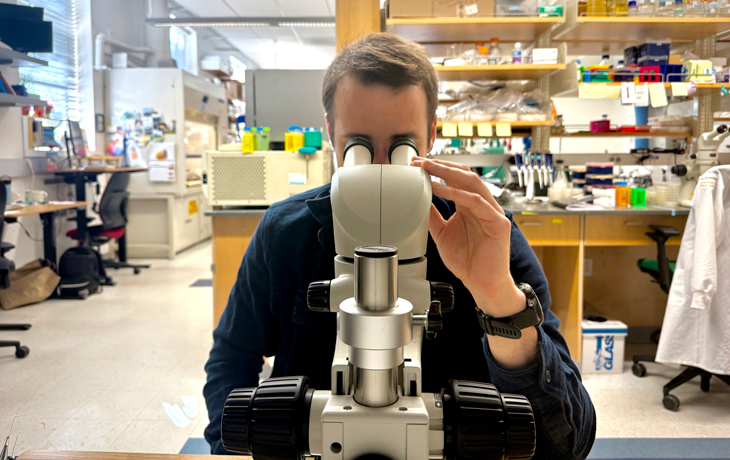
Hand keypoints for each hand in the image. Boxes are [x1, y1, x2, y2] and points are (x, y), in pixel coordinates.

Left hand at [410, 157, 522, 316]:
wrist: (482, 284)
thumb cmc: (466, 261)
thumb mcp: (441, 233)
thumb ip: (432, 216)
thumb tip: (418, 198)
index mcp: (469, 205)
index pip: (454, 179)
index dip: (436, 169)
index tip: (416, 164)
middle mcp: (481, 205)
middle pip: (463, 175)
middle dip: (440, 166)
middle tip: (420, 161)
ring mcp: (491, 212)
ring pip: (471, 183)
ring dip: (447, 174)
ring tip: (428, 169)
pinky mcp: (498, 223)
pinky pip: (477, 202)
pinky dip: (457, 194)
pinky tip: (441, 189)